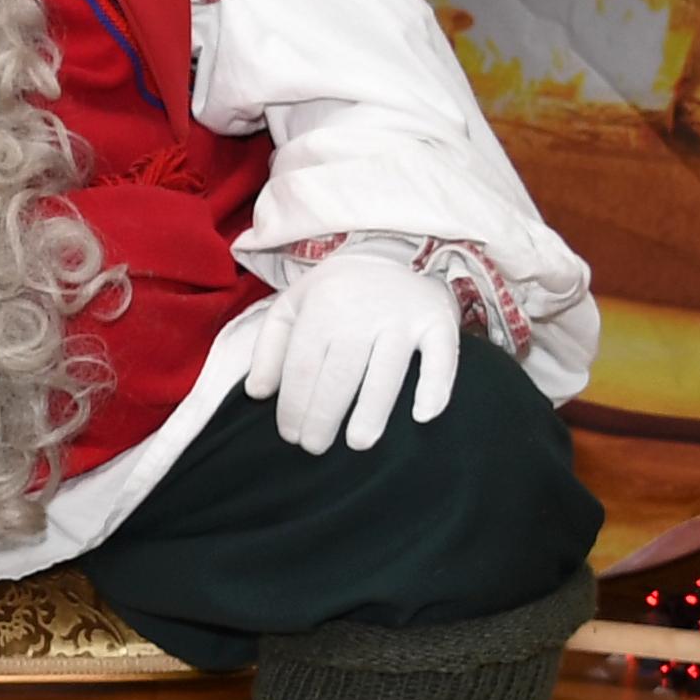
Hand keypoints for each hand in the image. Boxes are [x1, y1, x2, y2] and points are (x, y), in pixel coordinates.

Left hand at [242, 251, 458, 454]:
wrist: (391, 252)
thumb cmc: (333, 293)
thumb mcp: (291, 308)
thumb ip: (268, 349)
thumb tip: (258, 393)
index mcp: (322, 307)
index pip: (302, 367)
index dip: (293, 406)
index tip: (290, 435)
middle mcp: (362, 311)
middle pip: (340, 376)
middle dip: (324, 418)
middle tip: (315, 447)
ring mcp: (403, 317)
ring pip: (386, 373)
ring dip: (371, 413)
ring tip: (358, 443)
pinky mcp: (438, 321)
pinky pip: (441, 357)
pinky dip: (435, 386)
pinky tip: (422, 416)